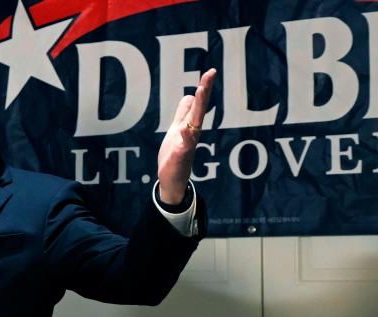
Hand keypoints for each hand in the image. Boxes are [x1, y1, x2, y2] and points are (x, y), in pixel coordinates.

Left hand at [157, 68, 216, 204]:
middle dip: (205, 91)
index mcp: (190, 125)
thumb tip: (189, 96)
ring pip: (194, 123)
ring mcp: (187, 144)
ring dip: (197, 109)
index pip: (199, 103)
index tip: (210, 71)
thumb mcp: (177, 129)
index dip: (205, 87)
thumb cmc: (175, 154)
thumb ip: (183, 114)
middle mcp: (192, 132)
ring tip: (199, 92)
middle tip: (210, 73)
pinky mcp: (180, 156)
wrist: (172, 179)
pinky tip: (185, 129)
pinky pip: (184, 145)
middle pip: (200, 109)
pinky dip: (185, 137)